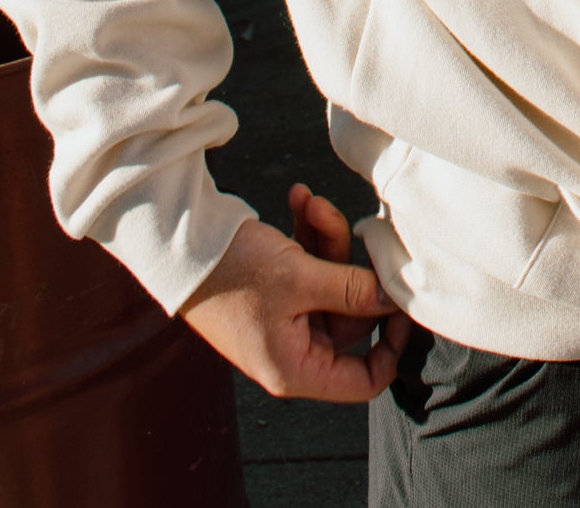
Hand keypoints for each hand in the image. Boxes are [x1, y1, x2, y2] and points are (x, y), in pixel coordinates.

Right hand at [180, 194, 408, 401]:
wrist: (177, 240)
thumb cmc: (232, 270)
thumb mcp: (300, 278)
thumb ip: (354, 290)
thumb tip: (398, 300)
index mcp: (296, 368)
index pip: (364, 380)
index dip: (392, 346)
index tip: (401, 303)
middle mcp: (291, 350)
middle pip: (350, 317)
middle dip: (348, 264)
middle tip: (341, 224)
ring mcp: (282, 319)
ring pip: (332, 284)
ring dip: (327, 238)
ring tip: (311, 203)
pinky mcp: (274, 290)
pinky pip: (309, 267)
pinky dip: (308, 234)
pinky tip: (298, 200)